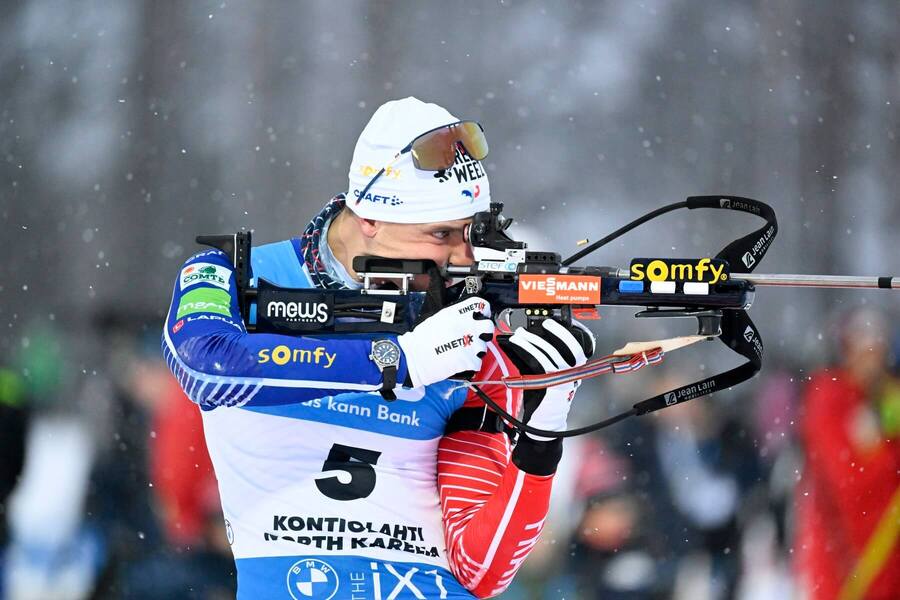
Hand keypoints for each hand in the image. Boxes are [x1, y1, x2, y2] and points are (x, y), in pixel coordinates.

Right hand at [398, 297, 493, 387]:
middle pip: (488, 326)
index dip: (483, 312)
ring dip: (476, 350)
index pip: (481, 305)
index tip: (481, 316)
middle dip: (484, 332)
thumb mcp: (438, 318)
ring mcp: (469, 344)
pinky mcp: (468, 360)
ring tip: (463, 352)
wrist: (413, 357)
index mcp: (456, 313)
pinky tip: (460, 362)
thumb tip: (467, 317)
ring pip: (484, 346)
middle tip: (476, 336)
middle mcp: (465, 326)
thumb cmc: (421, 340)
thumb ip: (455, 316)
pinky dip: (471, 365)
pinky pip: (477, 363)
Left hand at [500, 319, 594, 439]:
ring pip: (548, 353)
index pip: (577, 347)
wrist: (546, 421)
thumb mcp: (552, 376)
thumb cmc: (547, 398)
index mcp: (577, 370)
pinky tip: (517, 345)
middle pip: (562, 347)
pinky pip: (538, 362)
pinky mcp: (551, 384)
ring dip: (531, 341)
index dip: (565, 333)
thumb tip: (533, 339)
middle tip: (532, 327)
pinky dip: (526, 351)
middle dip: (545, 333)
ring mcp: (563, 379)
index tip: (552, 323)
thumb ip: (548, 360)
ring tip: (519, 335)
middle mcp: (573, 374)